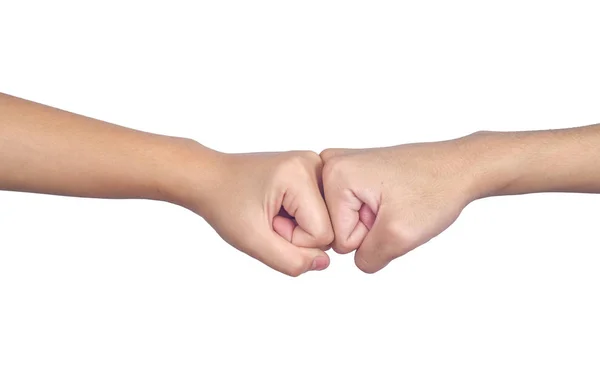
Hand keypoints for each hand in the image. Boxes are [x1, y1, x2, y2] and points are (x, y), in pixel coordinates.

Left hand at [180, 148, 333, 276]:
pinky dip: (297, 217)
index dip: (292, 240)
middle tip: (267, 218)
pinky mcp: (311, 171)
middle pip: (328, 226)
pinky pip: (318, 210)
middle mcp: (314, 163)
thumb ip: (291, 261)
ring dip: (297, 226)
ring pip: (324, 219)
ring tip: (270, 211)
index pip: (323, 234)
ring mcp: (315, 165)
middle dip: (296, 232)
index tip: (267, 223)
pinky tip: (277, 206)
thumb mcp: (253, 241)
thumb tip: (324, 263)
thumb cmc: (224, 203)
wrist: (208, 178)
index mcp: (301, 174)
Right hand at [320, 137, 478, 272]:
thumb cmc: (435, 191)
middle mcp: (332, 164)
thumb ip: (367, 259)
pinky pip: (353, 208)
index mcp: (336, 174)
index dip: (370, 236)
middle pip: (337, 228)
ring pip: (346, 220)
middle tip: (394, 208)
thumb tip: (357, 260)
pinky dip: (374, 210)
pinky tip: (392, 197)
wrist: (460, 167)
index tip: (391, 213)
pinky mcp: (353, 170)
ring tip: (395, 202)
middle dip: (368, 228)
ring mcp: (342, 165)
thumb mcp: (398, 237)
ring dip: (372, 220)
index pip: (338, 238)